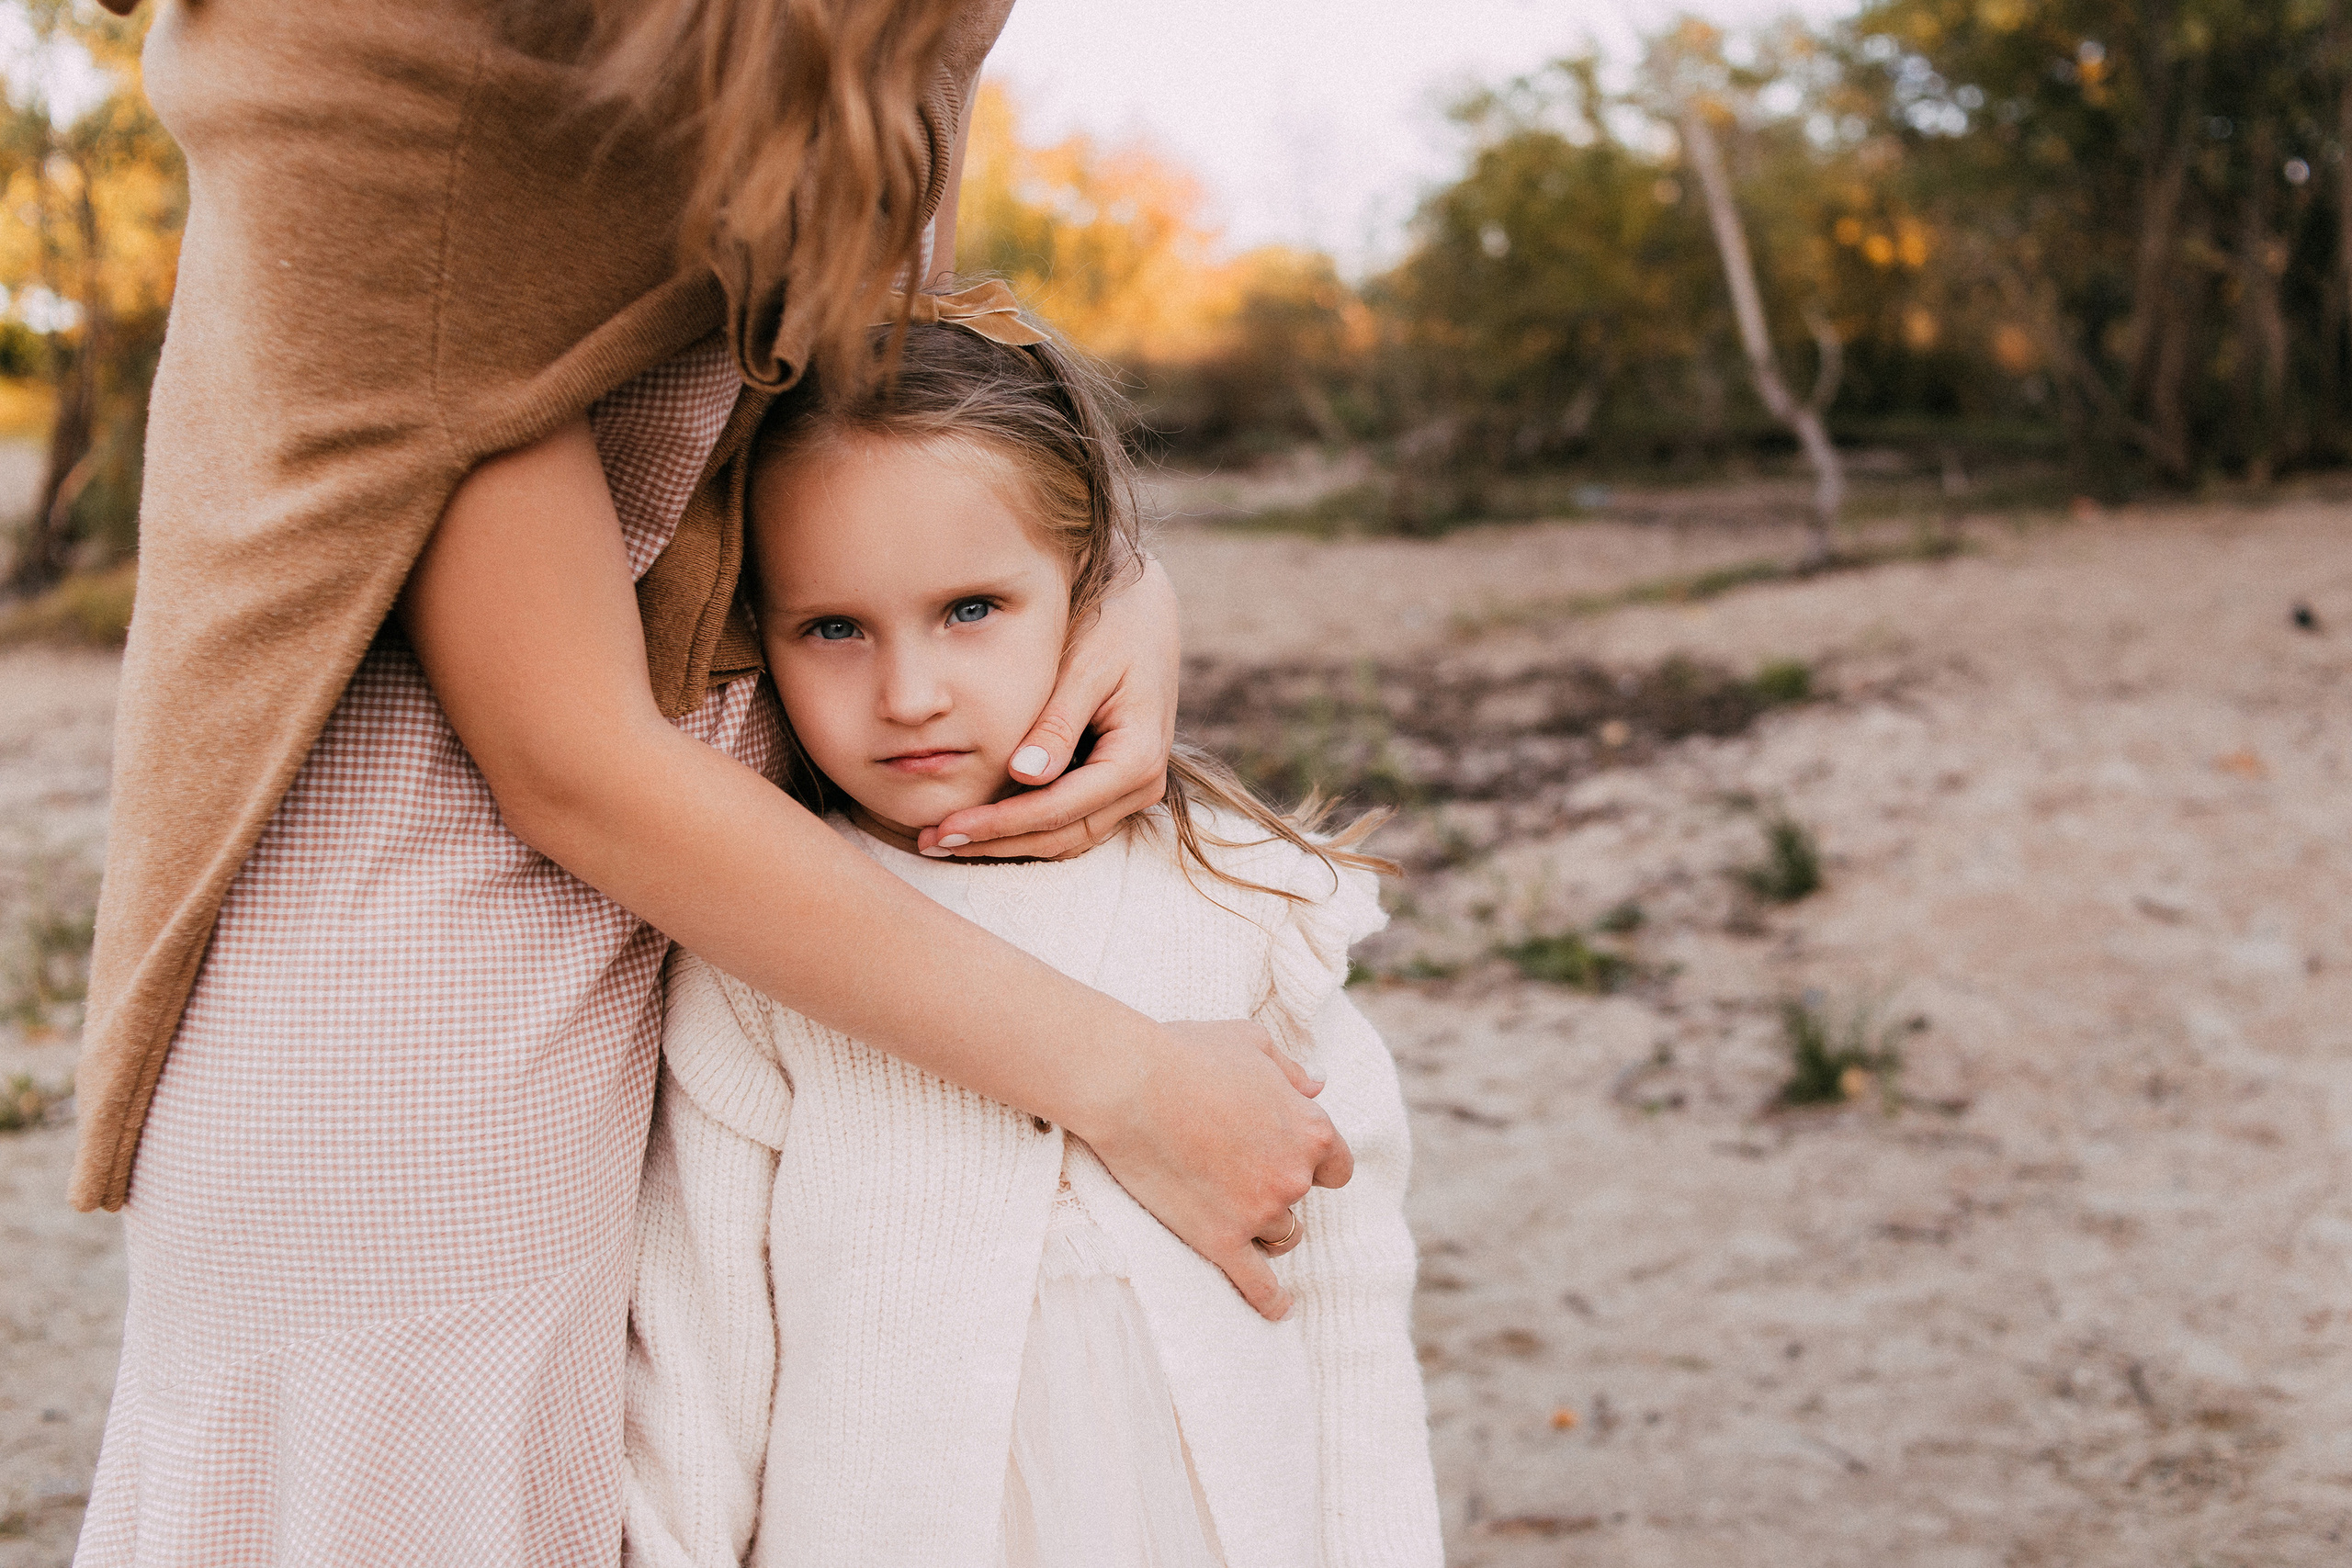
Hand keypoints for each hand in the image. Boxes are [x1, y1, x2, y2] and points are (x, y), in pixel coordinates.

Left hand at [918, 558, 1178, 859]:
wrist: (1145, 608)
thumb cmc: (1112, 626)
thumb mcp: (1083, 665)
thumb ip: (1056, 723)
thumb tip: (1023, 774)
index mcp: (1137, 757)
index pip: (1058, 808)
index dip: (1000, 823)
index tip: (947, 827)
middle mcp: (1141, 784)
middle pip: (1059, 835)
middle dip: (994, 842)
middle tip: (929, 842)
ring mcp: (1131, 789)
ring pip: (1063, 838)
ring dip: (1005, 843)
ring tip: (942, 838)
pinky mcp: (1114, 784)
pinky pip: (1069, 821)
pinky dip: (1024, 827)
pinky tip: (977, 820)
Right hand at [1083, 1019, 1353, 1321]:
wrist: (1129, 1084)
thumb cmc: (1185, 1052)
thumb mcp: (1249, 1042)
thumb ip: (1290, 1069)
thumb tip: (1318, 1085)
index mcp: (1311, 1128)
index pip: (1337, 1165)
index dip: (1314, 1163)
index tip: (1287, 1158)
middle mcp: (1295, 1176)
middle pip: (1302, 1200)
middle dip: (1277, 1188)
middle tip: (1236, 1170)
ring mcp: (1259, 1212)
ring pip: (1281, 1236)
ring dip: (1263, 1226)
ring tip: (1231, 1210)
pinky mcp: (1221, 1241)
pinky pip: (1257, 1285)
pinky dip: (1271, 1301)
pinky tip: (1279, 1309)